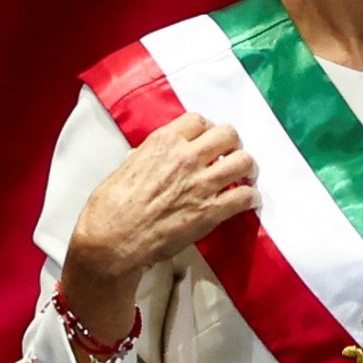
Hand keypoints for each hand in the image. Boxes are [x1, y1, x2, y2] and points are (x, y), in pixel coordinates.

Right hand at [58, 113, 257, 349]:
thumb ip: (150, 156)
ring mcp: (202, 184)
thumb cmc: (110, 207)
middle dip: (232, 144)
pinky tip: (248, 200)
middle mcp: (187, 157)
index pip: (199, 120)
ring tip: (245, 176)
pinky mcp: (211, 212)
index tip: (208, 140)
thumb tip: (158, 158)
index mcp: (164, 142)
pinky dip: (251, 197)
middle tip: (231, 155)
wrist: (113, 241)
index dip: (207, 130)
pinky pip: (245, 196)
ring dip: (248, 168)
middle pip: (228, 135)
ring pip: (244, 161)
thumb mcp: (127, 166)